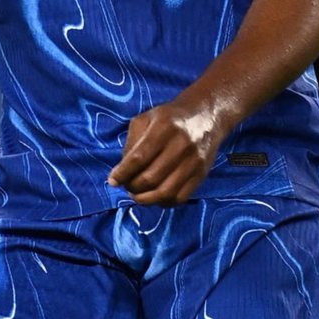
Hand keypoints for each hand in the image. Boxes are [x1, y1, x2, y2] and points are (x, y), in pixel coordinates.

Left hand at [107, 98, 226, 204]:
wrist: (206, 115)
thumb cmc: (169, 118)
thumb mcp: (145, 119)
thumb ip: (131, 143)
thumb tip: (122, 172)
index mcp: (164, 127)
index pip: (138, 158)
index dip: (122, 174)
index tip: (112, 181)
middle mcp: (181, 145)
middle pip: (150, 178)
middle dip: (133, 187)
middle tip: (127, 187)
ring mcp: (193, 161)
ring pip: (165, 192)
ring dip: (146, 199)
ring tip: (138, 195)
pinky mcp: (201, 174)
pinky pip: (180, 197)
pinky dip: (163, 202)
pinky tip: (155, 196)